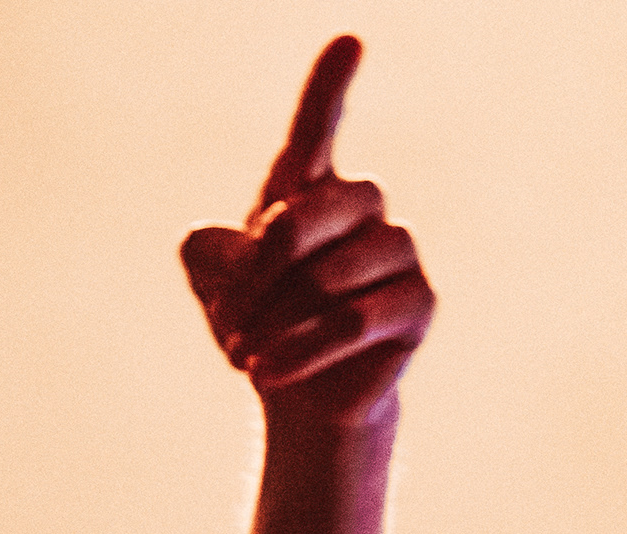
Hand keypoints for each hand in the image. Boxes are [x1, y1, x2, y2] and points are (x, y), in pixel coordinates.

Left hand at [179, 35, 433, 432]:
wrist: (301, 401)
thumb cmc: (262, 330)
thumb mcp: (217, 289)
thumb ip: (207, 253)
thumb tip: (225, 244)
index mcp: (312, 189)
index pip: (317, 131)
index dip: (329, 88)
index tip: (348, 40)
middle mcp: (363, 206)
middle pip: (298, 221)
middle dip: (250, 282)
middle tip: (226, 329)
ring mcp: (398, 249)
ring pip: (326, 279)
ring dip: (273, 325)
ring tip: (247, 358)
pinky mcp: (419, 303)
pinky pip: (352, 323)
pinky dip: (302, 351)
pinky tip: (269, 373)